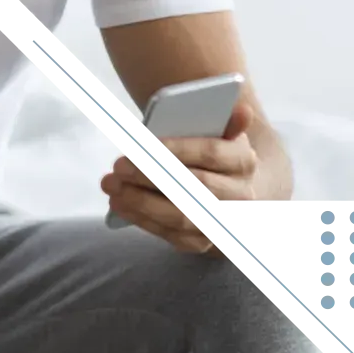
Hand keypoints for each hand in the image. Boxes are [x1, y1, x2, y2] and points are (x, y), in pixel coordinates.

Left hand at [100, 102, 259, 255]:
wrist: (220, 185)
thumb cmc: (206, 151)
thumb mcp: (214, 131)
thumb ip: (221, 120)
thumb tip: (243, 110)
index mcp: (243, 160)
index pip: (211, 152)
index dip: (175, 148)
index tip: (140, 143)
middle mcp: (240, 195)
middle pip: (193, 186)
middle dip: (151, 176)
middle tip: (118, 165)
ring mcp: (222, 223)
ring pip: (181, 216)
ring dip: (140, 201)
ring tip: (110, 184)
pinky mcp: (202, 242)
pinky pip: (171, 235)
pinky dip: (141, 219)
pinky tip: (118, 202)